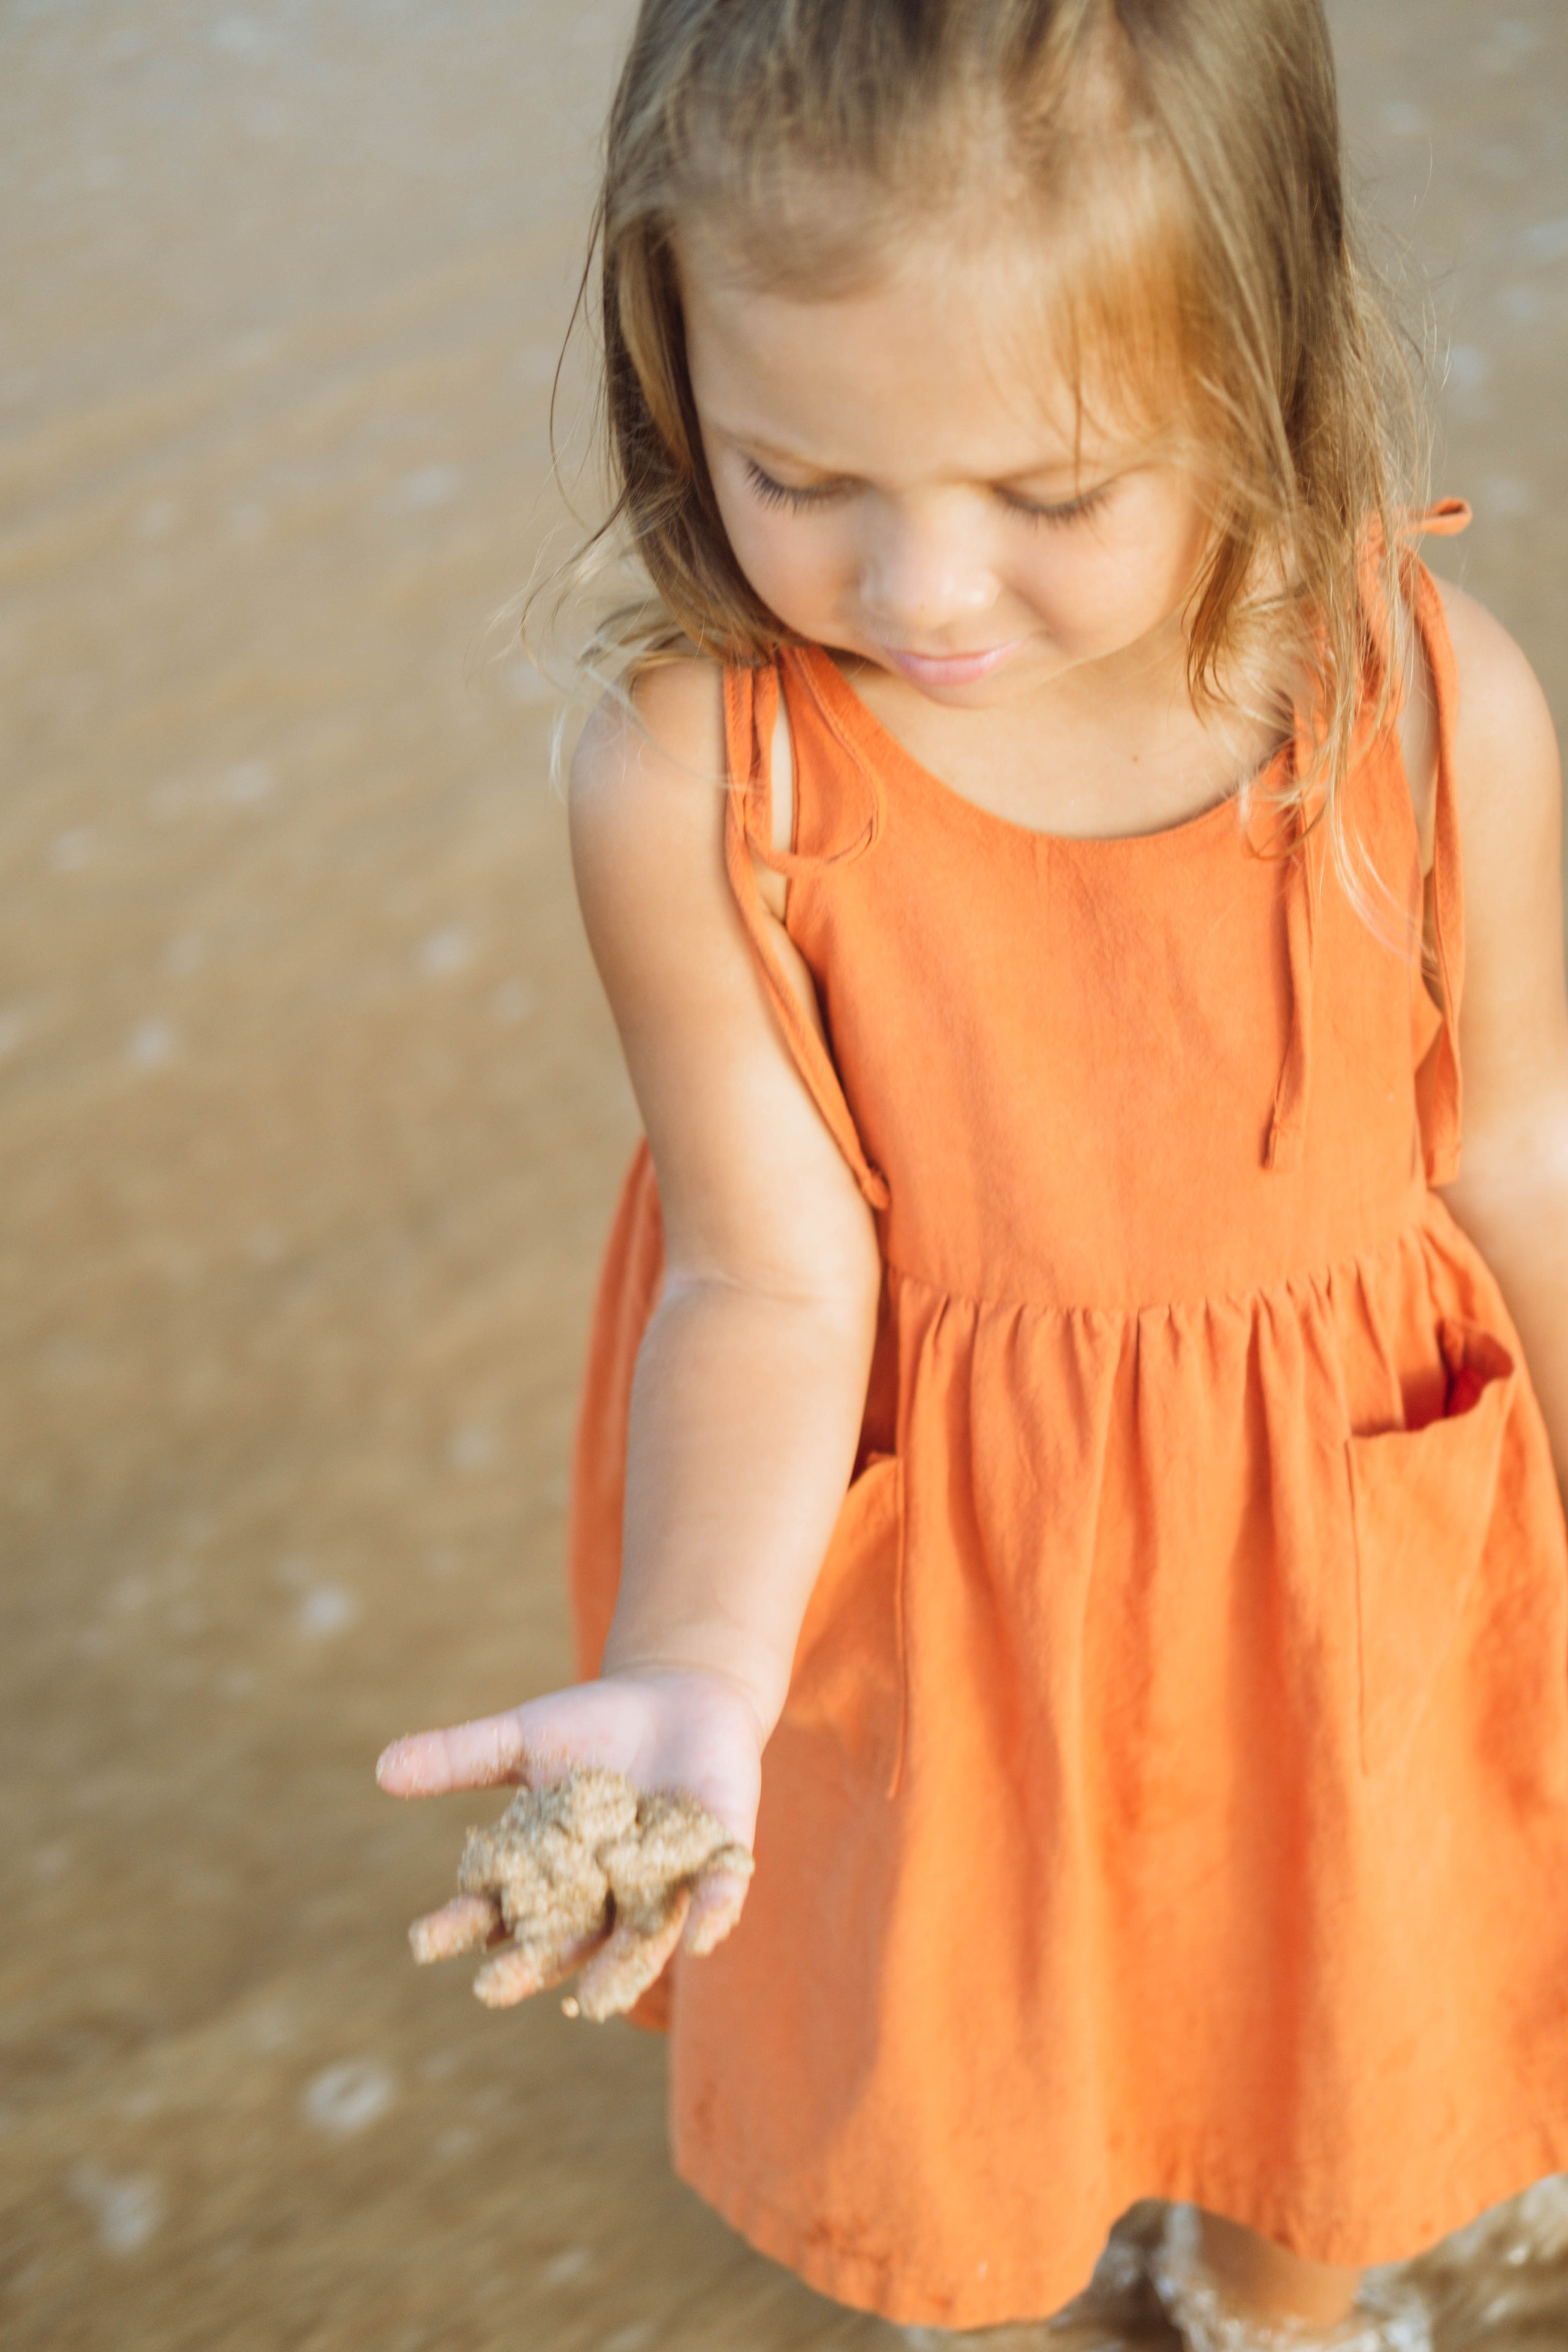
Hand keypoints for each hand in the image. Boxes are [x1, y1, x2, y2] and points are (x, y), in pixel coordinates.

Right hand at [376, 1669, 763, 2003]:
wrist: (679, 1696)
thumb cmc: (595, 1725)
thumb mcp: (524, 1739)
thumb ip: (462, 1758)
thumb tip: (382, 1768)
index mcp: (555, 1876)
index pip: (502, 1908)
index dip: (464, 1925)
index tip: (424, 1939)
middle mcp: (607, 1896)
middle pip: (565, 1940)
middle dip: (533, 1965)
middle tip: (493, 1988)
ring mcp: (665, 1884)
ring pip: (642, 1937)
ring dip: (622, 1966)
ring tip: (599, 1998)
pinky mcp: (720, 1860)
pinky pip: (718, 1896)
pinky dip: (713, 1913)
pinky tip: (704, 1936)